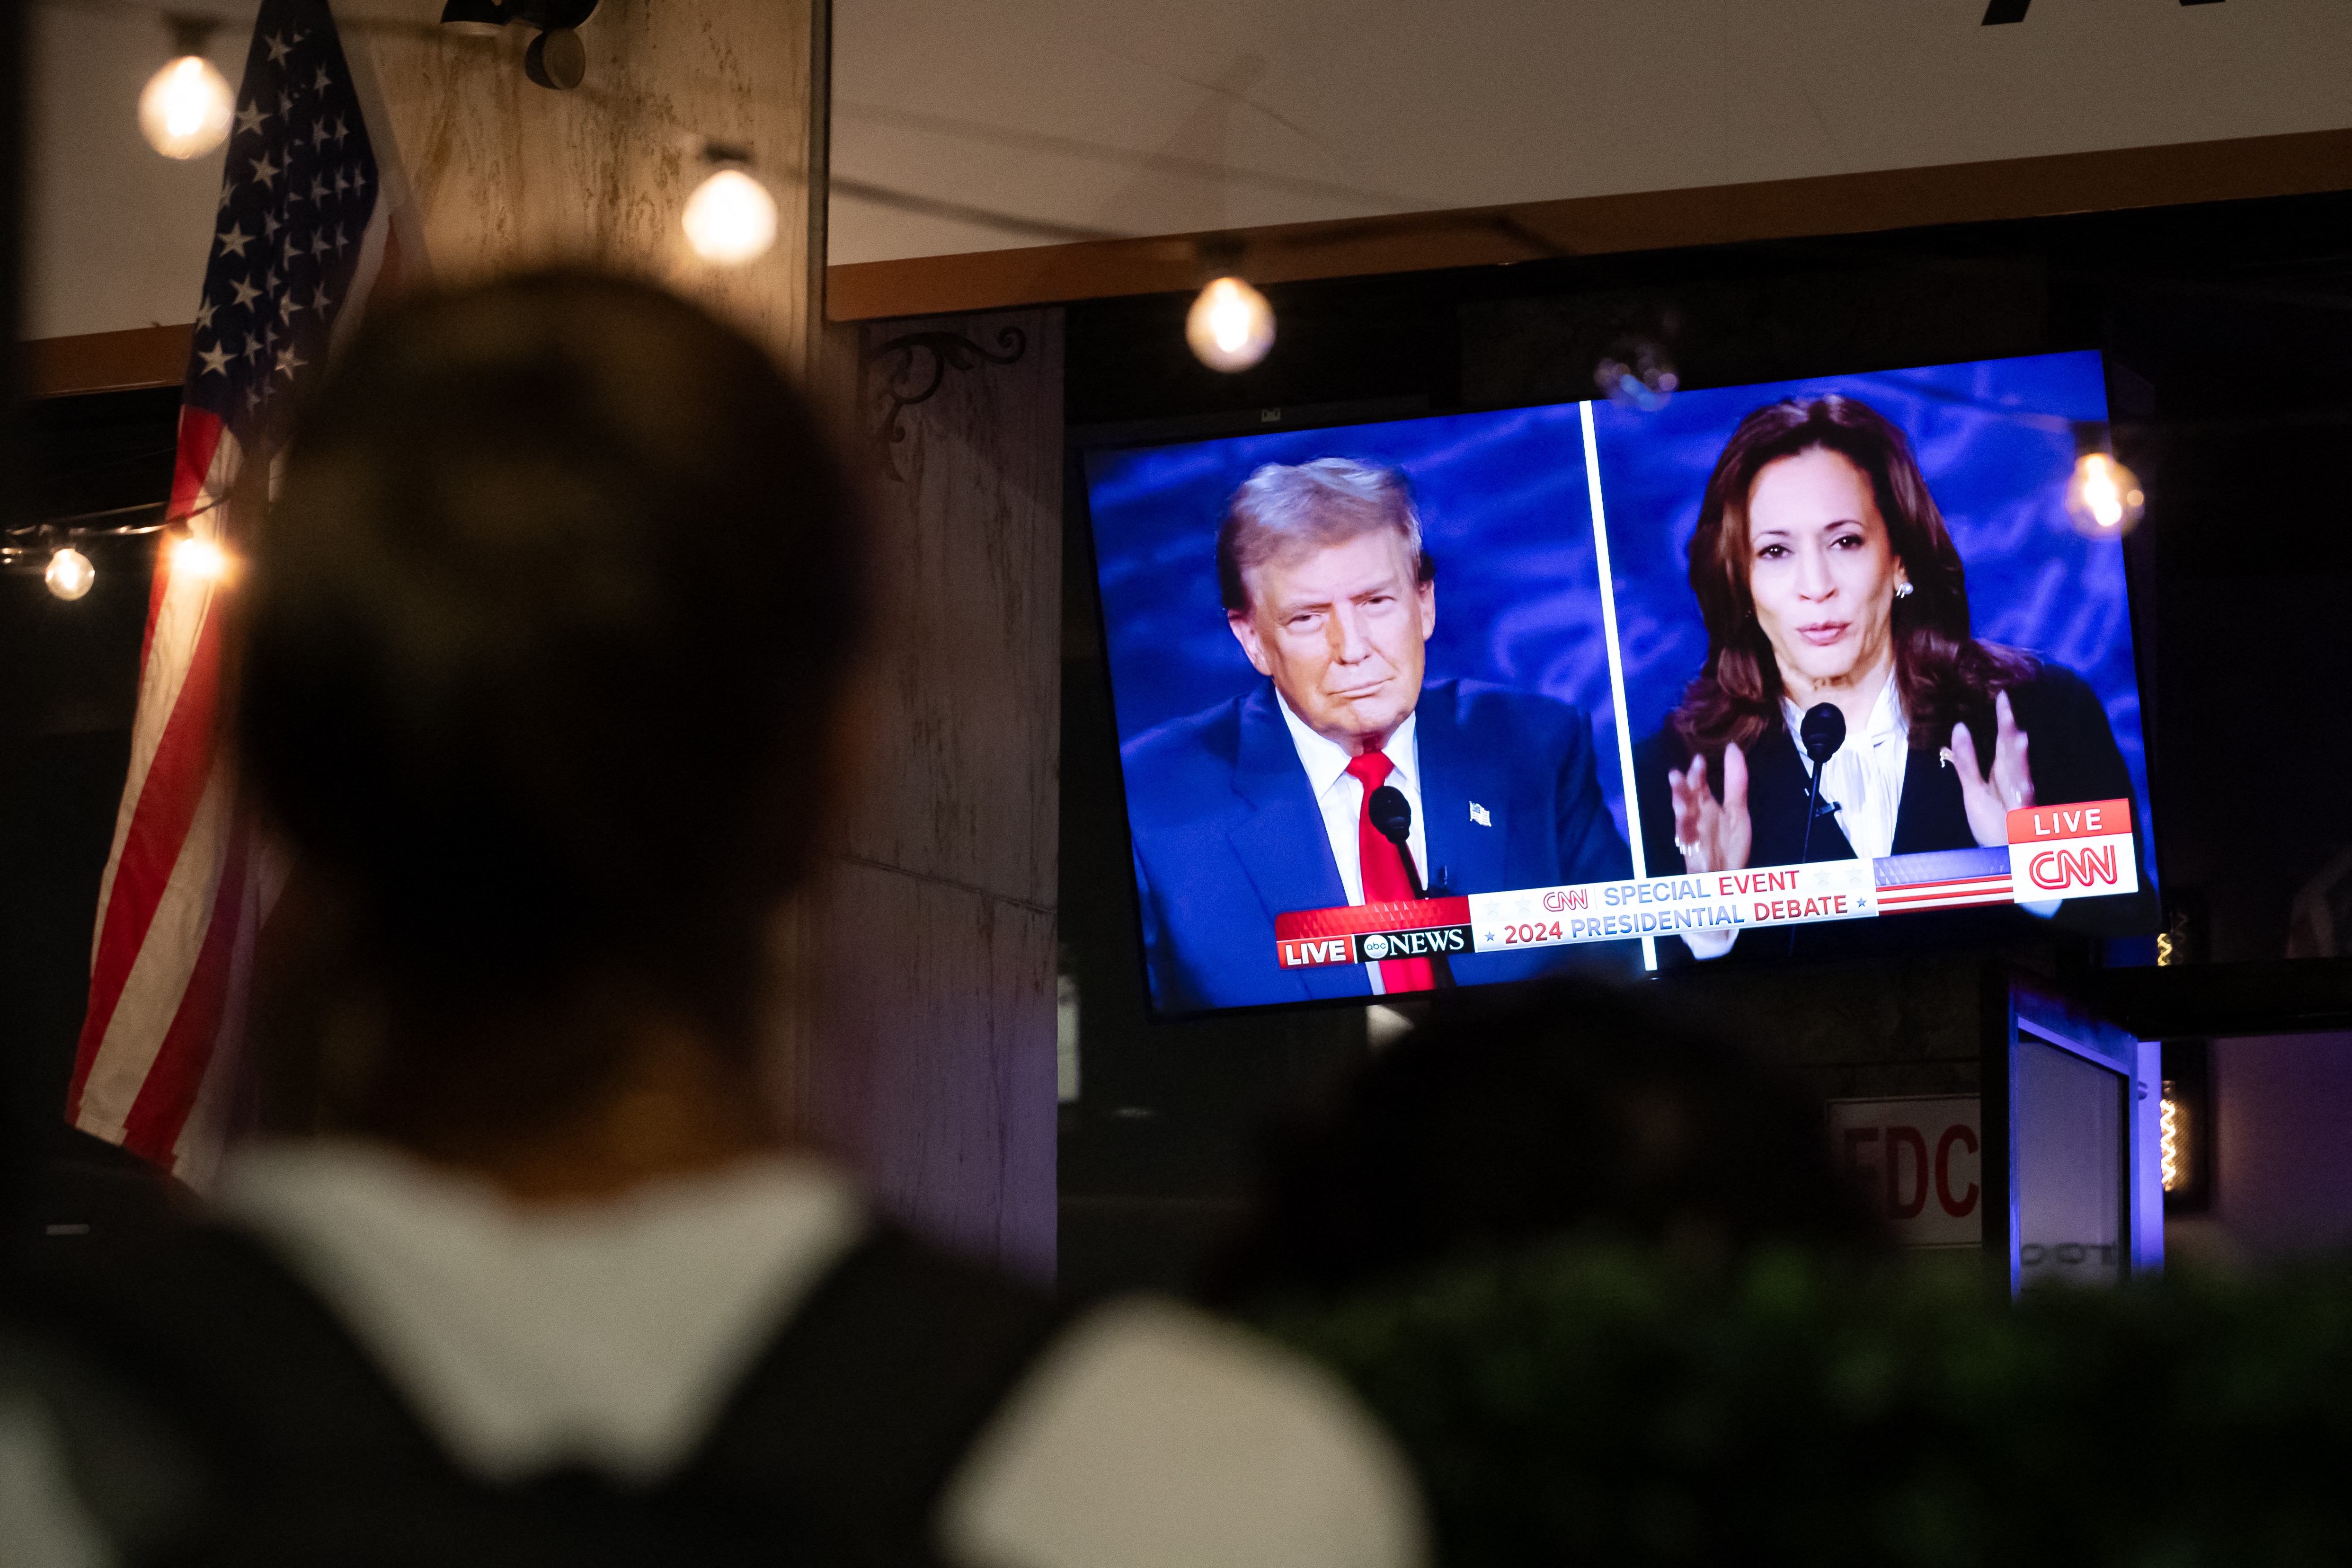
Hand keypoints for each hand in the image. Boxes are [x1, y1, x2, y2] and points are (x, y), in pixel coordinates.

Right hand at [1666, 741, 1750, 874]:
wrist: (1728, 876)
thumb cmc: (1729, 843)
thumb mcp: (1737, 809)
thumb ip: (1735, 781)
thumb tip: (1733, 747)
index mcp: (1704, 804)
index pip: (1697, 784)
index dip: (1696, 773)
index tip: (1699, 759)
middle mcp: (1695, 816)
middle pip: (1685, 799)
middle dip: (1681, 789)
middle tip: (1678, 775)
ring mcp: (1691, 835)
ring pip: (1682, 819)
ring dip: (1679, 810)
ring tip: (1679, 802)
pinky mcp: (1693, 853)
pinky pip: (1687, 843)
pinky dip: (1686, 836)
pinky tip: (1685, 827)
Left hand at [1951, 690, 2034, 846]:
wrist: (2002, 855)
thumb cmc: (1992, 821)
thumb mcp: (1974, 788)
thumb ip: (1967, 760)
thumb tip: (1959, 727)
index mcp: (2004, 772)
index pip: (2003, 740)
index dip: (2003, 719)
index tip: (2002, 695)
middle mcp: (2015, 781)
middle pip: (2012, 752)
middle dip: (2010, 731)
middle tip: (2007, 707)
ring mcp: (2020, 799)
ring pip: (2022, 775)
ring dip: (2020, 758)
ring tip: (2018, 737)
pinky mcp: (2021, 819)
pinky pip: (2023, 806)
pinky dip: (2024, 796)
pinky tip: (2024, 786)